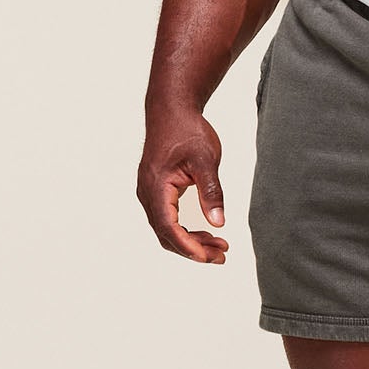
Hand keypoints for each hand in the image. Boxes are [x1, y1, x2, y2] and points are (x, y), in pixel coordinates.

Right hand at [137, 105, 228, 262]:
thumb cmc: (187, 131)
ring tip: (219, 247)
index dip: (188, 247)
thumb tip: (219, 223)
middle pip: (166, 234)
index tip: (209, 258)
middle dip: (193, 249)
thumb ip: (211, 192)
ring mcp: (149, 193)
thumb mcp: (206, 160)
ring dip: (190, 241)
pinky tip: (206, 233)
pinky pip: (167, 219)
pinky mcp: (156, 192)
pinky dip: (185, 230)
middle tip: (221, 256)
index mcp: (156, 186)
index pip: (168, 227)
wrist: (171, 110)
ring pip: (166, 229)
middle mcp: (147, 193)